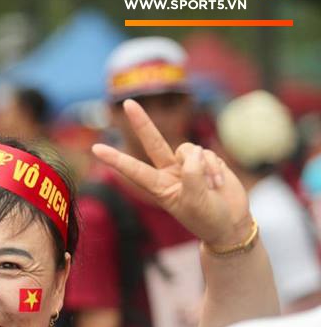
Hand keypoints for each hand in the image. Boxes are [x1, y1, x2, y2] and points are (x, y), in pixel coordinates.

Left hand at [92, 99, 252, 247]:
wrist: (230, 223)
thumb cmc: (207, 218)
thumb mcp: (195, 200)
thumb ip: (192, 174)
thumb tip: (193, 152)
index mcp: (159, 187)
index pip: (134, 170)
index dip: (116, 159)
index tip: (95, 149)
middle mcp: (169, 173)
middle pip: (153, 142)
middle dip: (142, 122)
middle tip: (128, 103)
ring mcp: (187, 165)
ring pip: (190, 149)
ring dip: (204, 167)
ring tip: (211, 187)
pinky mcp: (206, 161)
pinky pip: (208, 154)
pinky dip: (215, 167)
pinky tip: (218, 183)